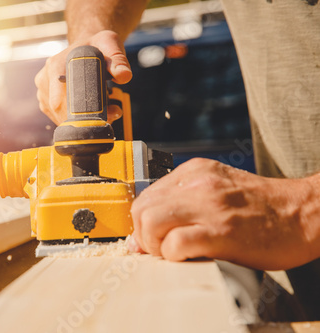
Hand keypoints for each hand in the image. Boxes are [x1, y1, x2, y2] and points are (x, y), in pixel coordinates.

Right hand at [34, 30, 132, 124]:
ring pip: (59, 116)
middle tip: (112, 114)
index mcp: (56, 64)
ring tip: (106, 113)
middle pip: (59, 108)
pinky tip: (91, 116)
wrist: (85, 48)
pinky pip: (58, 118)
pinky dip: (75, 121)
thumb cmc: (96, 46)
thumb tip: (124, 76)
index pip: (57, 88)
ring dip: (81, 121)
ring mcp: (44, 92)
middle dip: (83, 117)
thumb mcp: (110, 45)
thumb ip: (118, 60)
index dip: (70, 106)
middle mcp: (45, 79)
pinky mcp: (46, 103)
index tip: (86, 116)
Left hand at [129, 158, 319, 269]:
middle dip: (143, 236)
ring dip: (155, 246)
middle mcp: (197, 182)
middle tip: (160, 249)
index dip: (141, 223)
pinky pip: (175, 243)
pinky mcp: (222, 230)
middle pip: (140, 210)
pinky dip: (173, 255)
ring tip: (173, 253)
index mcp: (194, 171)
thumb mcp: (216, 192)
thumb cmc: (261, 208)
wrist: (304, 213)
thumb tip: (142, 237)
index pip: (144, 197)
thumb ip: (180, 206)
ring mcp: (209, 204)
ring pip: (150, 222)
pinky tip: (188, 257)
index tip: (151, 239)